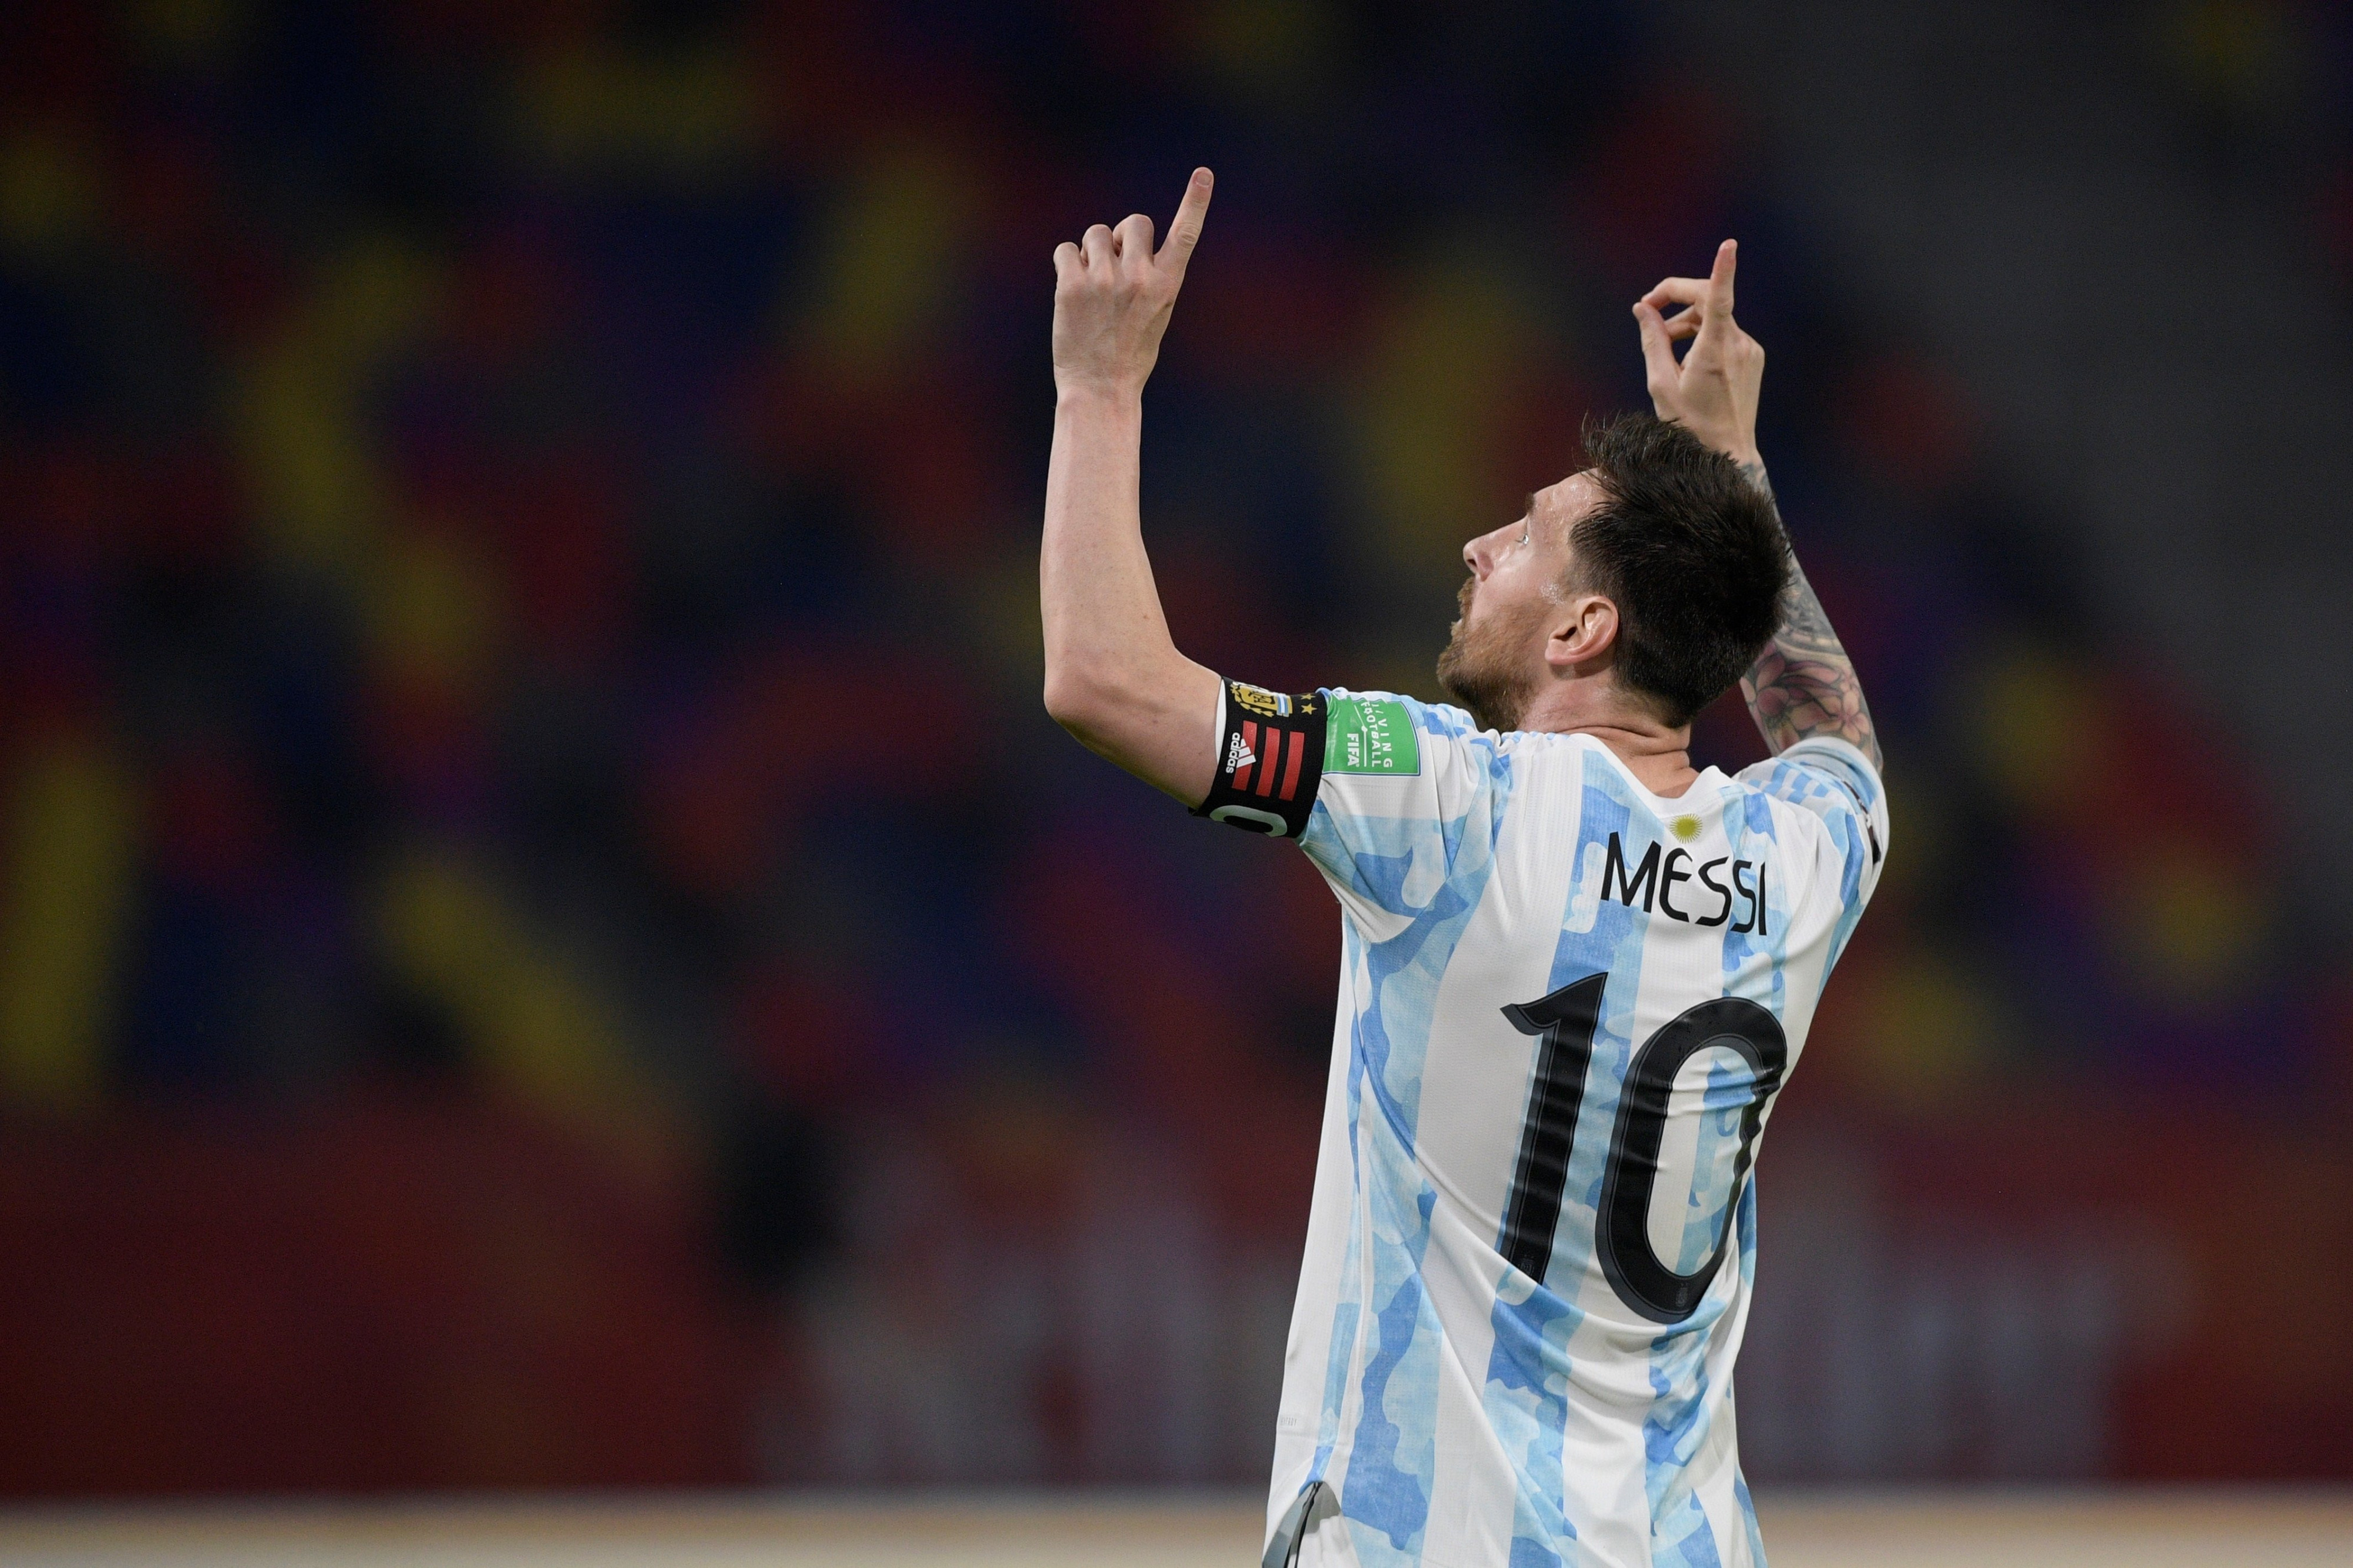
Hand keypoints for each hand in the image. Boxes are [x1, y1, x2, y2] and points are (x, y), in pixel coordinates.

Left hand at [1052, 168, 1211, 397]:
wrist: (1100, 389)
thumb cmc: (1130, 353)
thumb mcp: (1156, 314)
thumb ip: (1149, 275)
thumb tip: (1124, 243)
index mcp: (1167, 285)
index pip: (1185, 235)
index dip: (1195, 202)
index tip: (1204, 174)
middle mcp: (1139, 277)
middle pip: (1134, 222)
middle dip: (1124, 238)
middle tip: (1116, 270)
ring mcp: (1104, 280)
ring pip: (1097, 233)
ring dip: (1093, 252)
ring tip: (1094, 287)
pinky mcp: (1072, 285)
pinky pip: (1066, 249)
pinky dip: (1067, 264)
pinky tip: (1073, 291)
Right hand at [1633, 239, 1762, 466]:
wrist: (1726, 452)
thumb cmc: (1690, 424)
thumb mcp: (1661, 384)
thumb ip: (1652, 341)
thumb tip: (1643, 310)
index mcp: (1714, 351)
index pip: (1719, 299)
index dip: (1722, 269)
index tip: (1728, 245)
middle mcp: (1738, 345)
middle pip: (1707, 302)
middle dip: (1675, 302)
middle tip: (1648, 314)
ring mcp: (1749, 349)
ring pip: (1714, 320)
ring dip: (1686, 325)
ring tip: (1665, 351)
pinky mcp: (1753, 356)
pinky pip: (1724, 334)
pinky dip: (1702, 338)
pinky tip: (1688, 363)